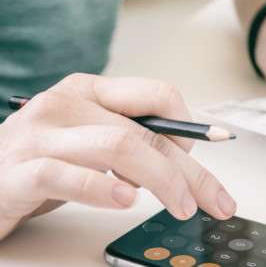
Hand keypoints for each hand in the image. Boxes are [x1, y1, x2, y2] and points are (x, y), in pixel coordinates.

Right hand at [0, 74, 236, 240]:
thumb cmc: (35, 161)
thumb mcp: (88, 141)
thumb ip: (129, 139)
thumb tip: (181, 159)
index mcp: (88, 91)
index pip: (157, 94)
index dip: (189, 127)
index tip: (200, 161)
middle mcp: (65, 105)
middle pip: (146, 130)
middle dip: (190, 170)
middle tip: (214, 200)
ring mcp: (40, 137)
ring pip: (117, 146)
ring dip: (160, 179)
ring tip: (180, 206)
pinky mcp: (18, 172)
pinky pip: (65, 175)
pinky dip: (102, 189)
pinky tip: (125, 202)